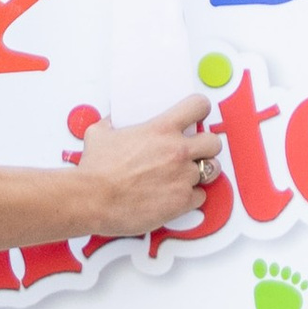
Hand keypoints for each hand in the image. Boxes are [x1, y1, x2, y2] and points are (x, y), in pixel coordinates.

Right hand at [70, 98, 214, 234]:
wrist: (93, 199)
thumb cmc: (96, 170)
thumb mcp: (100, 133)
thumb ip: (112, 123)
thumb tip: (112, 121)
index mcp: (161, 129)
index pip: (198, 106)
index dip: (200, 110)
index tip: (197, 116)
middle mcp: (177, 151)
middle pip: (214, 142)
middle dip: (207, 146)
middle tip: (195, 151)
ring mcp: (182, 177)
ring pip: (211, 171)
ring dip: (201, 172)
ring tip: (185, 175)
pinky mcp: (181, 202)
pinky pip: (200, 197)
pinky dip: (191, 197)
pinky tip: (176, 195)